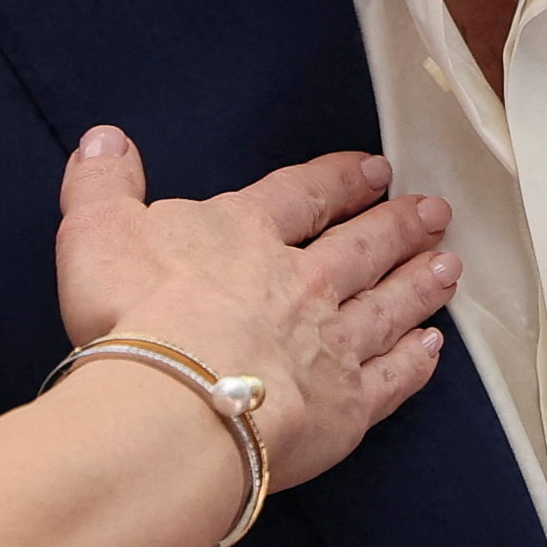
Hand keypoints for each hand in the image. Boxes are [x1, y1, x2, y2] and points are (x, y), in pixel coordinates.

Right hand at [51, 130, 454, 489]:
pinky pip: (390, 380)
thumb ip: (104, 183)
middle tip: (436, 213)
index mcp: (246, 234)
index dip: (340, 180)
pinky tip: (432, 350)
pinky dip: (413, 363)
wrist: (177, 404)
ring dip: (419, 285)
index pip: (303, 195)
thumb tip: (105, 138)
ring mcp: (330, 345)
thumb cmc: (134, 315)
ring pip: (388, 306)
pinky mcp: (345, 407)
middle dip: (399, 226)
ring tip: (449, 267)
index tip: (375, 171)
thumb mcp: (96, 231)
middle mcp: (302, 283)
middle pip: (363, 247)